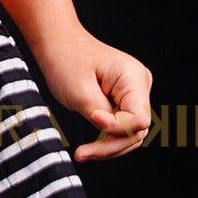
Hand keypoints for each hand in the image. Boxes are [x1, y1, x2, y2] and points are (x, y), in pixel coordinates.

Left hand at [32, 29, 152, 161]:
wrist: (57, 43)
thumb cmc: (66, 59)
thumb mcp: (79, 91)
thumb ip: (99, 116)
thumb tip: (111, 132)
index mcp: (133, 76)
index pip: (138, 118)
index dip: (117, 128)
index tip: (92, 121)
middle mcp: (140, 85)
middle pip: (137, 129)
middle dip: (111, 145)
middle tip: (82, 154)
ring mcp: (133, 94)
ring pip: (130, 133)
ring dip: (108, 146)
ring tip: (82, 153)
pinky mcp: (122, 101)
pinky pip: (121, 128)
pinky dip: (106, 139)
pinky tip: (88, 148)